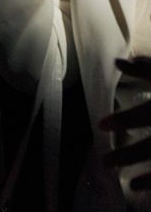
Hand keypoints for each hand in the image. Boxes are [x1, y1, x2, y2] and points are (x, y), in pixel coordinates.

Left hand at [101, 58, 150, 191]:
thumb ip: (144, 70)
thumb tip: (117, 61)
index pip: (144, 115)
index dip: (123, 120)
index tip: (101, 125)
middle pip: (150, 148)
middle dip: (126, 156)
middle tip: (104, 162)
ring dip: (141, 174)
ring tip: (119, 178)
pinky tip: (137, 186)